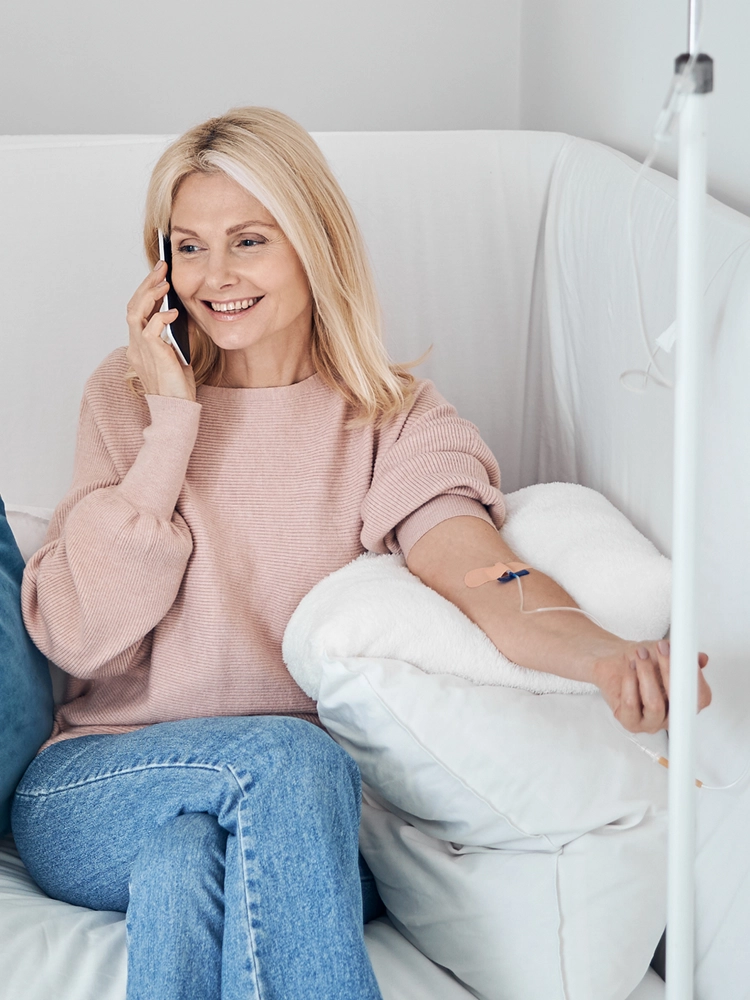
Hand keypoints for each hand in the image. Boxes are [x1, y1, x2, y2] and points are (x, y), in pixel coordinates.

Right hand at [125, 260, 195, 401]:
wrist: (177, 409)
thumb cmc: (178, 387)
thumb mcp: (178, 354)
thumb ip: (175, 335)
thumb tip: (182, 312)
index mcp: (139, 346)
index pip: (137, 311)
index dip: (146, 291)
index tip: (159, 276)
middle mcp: (135, 346)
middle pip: (132, 306)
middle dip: (146, 284)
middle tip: (161, 268)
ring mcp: (140, 351)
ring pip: (134, 313)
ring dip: (148, 294)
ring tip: (163, 281)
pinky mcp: (152, 355)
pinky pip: (149, 329)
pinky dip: (160, 316)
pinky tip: (172, 312)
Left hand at [592, 639, 710, 733]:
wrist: (616, 660)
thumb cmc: (643, 660)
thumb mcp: (667, 653)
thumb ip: (685, 657)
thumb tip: (701, 659)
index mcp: (687, 702)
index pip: (701, 698)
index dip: (694, 677)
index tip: (684, 656)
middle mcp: (672, 715)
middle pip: (679, 702)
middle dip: (670, 671)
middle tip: (661, 649)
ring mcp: (652, 722)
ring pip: (655, 705)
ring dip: (647, 674)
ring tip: (641, 655)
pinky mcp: (631, 722)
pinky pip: (632, 704)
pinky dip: (630, 681)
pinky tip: (630, 667)